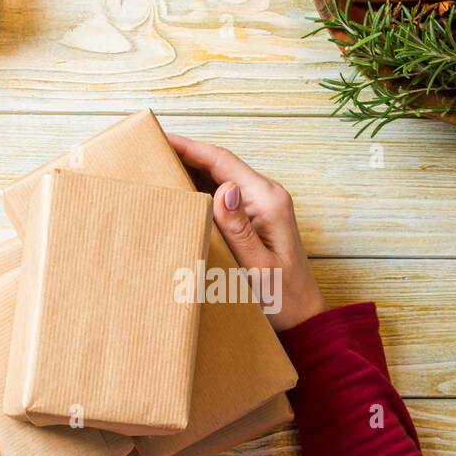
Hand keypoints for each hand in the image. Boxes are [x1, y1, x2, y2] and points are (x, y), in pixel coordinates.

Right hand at [169, 134, 325, 331]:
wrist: (304, 316)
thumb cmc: (283, 296)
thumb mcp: (258, 267)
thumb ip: (240, 229)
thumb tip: (225, 189)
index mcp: (268, 200)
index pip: (223, 162)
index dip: (190, 148)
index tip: (161, 138)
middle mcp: (267, 196)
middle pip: (220, 164)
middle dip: (186, 155)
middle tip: (151, 151)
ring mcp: (261, 206)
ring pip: (220, 178)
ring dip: (191, 172)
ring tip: (158, 167)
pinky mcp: (255, 219)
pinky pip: (224, 196)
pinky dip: (200, 191)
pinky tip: (180, 195)